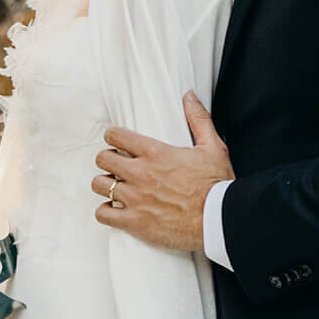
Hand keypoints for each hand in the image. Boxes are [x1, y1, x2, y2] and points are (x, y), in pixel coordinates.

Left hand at [92, 91, 233, 250]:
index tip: (116, 142)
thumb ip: (198, 119)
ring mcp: (135, 198)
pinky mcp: (134, 222)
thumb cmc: (217, 185)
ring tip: (115, 187)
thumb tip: (189, 96)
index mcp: (155, 152)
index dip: (113, 137)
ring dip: (105, 184)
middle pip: (102, 159)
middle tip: (116, 165)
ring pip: (99, 185)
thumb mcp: (213, 147)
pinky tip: (115, 210)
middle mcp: (140, 173)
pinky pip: (103, 213)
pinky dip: (106, 211)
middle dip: (107, 160)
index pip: (116, 136)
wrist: (219, 220)